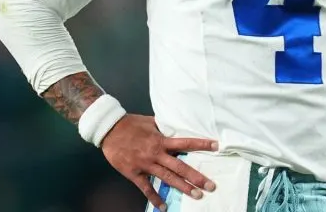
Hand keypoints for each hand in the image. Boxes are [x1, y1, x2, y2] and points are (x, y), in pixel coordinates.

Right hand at [101, 114, 218, 211]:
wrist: (109, 130)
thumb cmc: (130, 124)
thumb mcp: (150, 122)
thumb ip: (163, 127)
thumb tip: (176, 126)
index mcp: (161, 140)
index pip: (185, 143)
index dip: (201, 144)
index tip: (216, 146)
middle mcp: (156, 153)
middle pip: (180, 167)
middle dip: (196, 177)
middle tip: (210, 185)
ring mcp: (146, 165)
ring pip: (167, 178)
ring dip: (183, 187)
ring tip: (196, 195)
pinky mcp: (134, 173)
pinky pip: (146, 188)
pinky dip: (155, 198)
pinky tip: (163, 207)